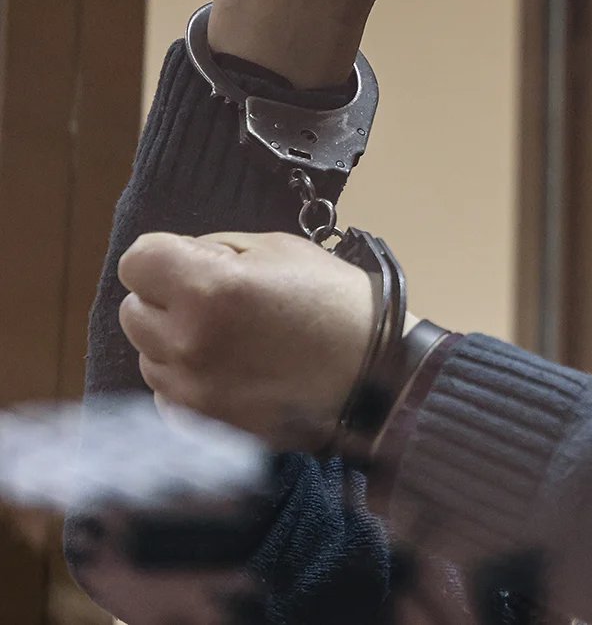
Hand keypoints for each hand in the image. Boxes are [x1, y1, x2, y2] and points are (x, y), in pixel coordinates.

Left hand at [118, 231, 374, 449]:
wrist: (377, 376)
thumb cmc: (336, 303)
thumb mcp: (282, 248)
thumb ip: (219, 248)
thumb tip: (183, 260)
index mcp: (208, 289)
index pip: (137, 261)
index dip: (166, 255)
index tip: (195, 261)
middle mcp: (187, 342)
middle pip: (134, 309)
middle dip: (168, 298)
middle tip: (218, 300)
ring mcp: (192, 390)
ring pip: (148, 354)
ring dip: (176, 340)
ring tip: (229, 338)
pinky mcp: (204, 424)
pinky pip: (168, 394)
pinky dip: (188, 380)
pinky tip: (229, 371)